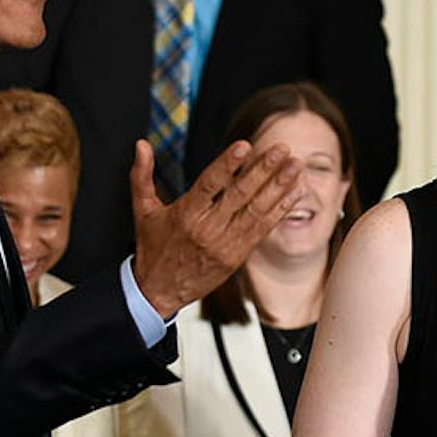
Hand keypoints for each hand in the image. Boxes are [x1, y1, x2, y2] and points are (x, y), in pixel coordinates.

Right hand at [130, 138, 303, 319]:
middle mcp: (208, 229)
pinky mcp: (238, 256)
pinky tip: (295, 192)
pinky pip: (263, 229)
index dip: (227, 164)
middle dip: (264, 170)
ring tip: (295, 166)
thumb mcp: (143, 211)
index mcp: (185, 215)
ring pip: (257, 211)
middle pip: (240, 195)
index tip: (245, 144)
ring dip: (279, 187)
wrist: (160, 291)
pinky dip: (280, 210)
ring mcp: (226, 244)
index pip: (209, 184)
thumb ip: (141, 175)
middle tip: (282, 149)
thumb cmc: (153, 248)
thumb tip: (140, 144)